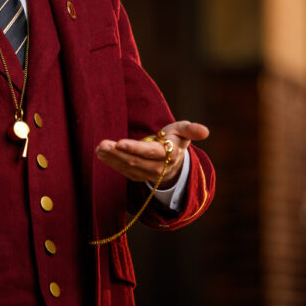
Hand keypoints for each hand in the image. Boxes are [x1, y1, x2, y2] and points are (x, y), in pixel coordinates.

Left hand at [95, 121, 209, 188]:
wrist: (172, 157)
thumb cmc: (176, 138)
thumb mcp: (184, 131)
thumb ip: (192, 129)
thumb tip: (205, 131)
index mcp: (168, 154)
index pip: (150, 152)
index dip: (135, 148)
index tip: (120, 142)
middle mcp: (157, 167)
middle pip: (135, 161)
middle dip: (117, 153)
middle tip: (102, 144)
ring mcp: (146, 174)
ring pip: (127, 167)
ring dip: (111, 158)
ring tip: (99, 147)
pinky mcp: (137, 176)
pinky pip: (123, 171)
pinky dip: (111, 163)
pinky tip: (101, 153)